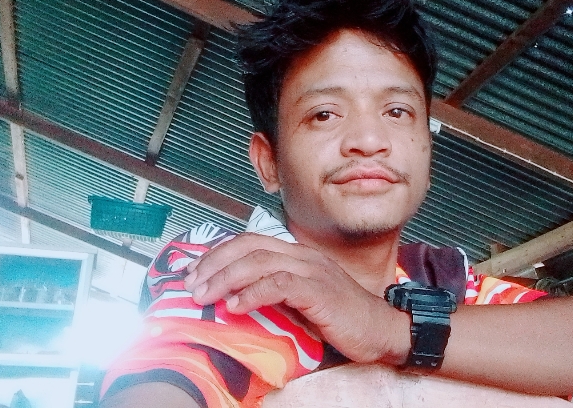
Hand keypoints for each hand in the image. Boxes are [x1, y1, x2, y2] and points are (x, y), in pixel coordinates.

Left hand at [183, 232, 408, 363]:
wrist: (382, 331)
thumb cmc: (342, 320)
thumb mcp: (302, 301)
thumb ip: (274, 292)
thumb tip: (234, 298)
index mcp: (297, 255)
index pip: (250, 242)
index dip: (218, 254)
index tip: (193, 272)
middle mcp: (303, 256)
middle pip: (248, 246)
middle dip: (214, 263)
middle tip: (190, 284)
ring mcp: (312, 270)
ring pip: (259, 262)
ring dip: (226, 278)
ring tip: (205, 296)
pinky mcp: (319, 290)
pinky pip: (280, 285)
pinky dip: (253, 293)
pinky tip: (236, 306)